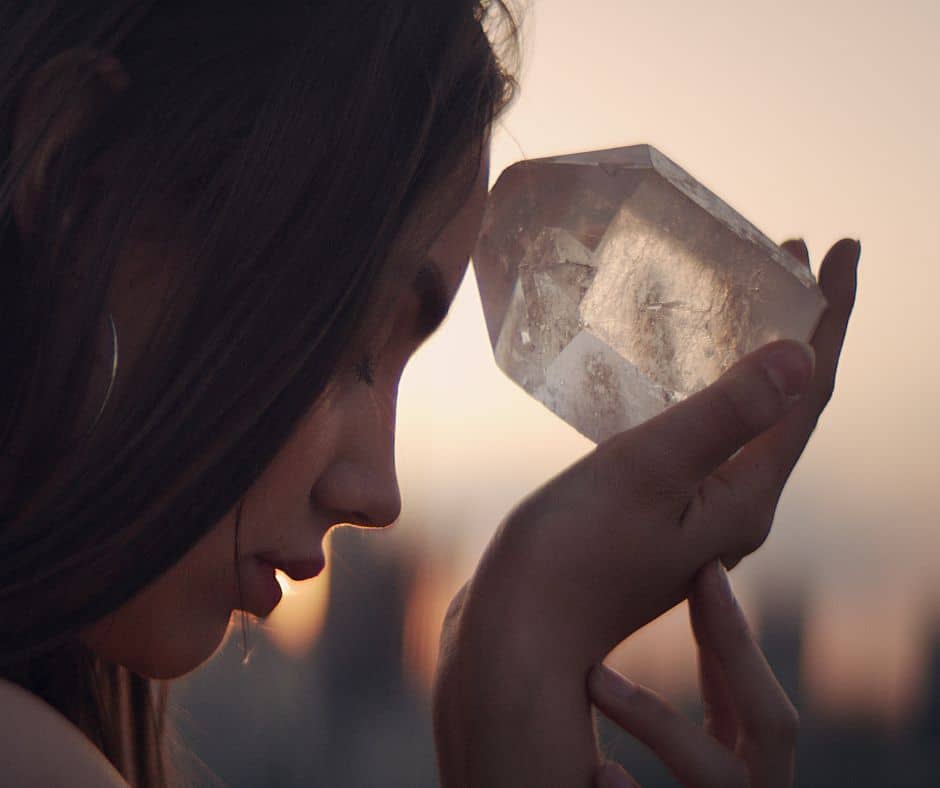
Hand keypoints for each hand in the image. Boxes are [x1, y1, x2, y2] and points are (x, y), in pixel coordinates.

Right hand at [434, 238, 857, 786]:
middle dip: (800, 329)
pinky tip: (679, 376)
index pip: (809, 392)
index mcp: (746, 497)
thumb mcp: (646, 472)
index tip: (846, 249)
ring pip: (744, 421)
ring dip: (753, 356)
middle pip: (786, 405)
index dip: (834, 317)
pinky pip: (704, 439)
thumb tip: (803, 356)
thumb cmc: (570, 557)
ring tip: (746, 300)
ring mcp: (696, 517)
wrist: (518, 634)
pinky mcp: (658, 518)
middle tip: (791, 258)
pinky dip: (707, 390)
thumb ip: (724, 415)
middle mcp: (735, 509)